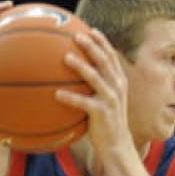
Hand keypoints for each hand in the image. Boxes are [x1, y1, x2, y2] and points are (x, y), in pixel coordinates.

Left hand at [56, 29, 133, 154]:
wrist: (116, 145)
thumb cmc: (105, 122)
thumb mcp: (105, 101)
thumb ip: (95, 87)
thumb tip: (74, 75)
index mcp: (118, 81)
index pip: (111, 56)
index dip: (102, 42)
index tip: (90, 30)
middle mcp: (117, 87)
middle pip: (105, 61)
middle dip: (92, 46)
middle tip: (77, 36)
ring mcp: (111, 99)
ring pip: (95, 77)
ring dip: (80, 66)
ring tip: (66, 57)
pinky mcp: (102, 113)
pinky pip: (83, 103)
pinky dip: (70, 97)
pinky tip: (56, 94)